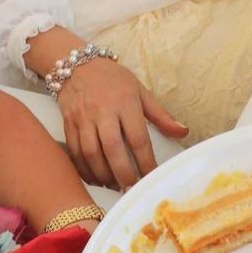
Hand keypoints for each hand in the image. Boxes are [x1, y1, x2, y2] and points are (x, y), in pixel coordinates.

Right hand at [57, 58, 186, 188]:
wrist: (76, 64)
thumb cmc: (112, 78)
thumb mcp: (140, 91)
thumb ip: (160, 115)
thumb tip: (183, 132)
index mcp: (125, 102)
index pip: (138, 138)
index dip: (146, 162)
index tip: (152, 176)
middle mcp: (103, 111)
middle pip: (113, 148)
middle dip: (123, 173)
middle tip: (131, 188)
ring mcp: (83, 118)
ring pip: (91, 153)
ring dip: (103, 174)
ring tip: (114, 186)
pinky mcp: (68, 123)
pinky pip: (74, 151)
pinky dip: (84, 169)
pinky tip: (94, 178)